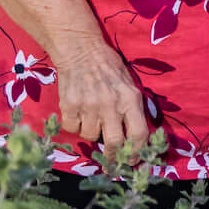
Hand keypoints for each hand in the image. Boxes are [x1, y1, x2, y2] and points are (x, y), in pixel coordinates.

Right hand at [54, 41, 150, 166]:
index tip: (133, 159)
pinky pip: (72, 128)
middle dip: (114, 156)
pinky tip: (78, 113)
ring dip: (92, 133)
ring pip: (90, 136)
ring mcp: (88, 105)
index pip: (139, 134)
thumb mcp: (129, 84)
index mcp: (130, 99)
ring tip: (92, 118)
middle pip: (114, 143)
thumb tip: (136, 138)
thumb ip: (133, 109)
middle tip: (112, 159)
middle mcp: (111, 104)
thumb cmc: (109, 67)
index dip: (137, 151)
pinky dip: (75, 125)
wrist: (80, 49)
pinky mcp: (69, 105)